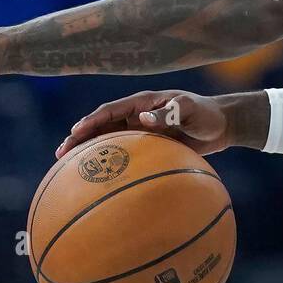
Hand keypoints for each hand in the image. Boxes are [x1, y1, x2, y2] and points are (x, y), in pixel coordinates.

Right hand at [55, 90, 235, 158]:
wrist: (221, 125)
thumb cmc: (206, 114)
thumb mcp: (190, 110)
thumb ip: (169, 113)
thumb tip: (143, 118)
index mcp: (142, 102)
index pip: (110, 110)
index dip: (91, 121)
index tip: (75, 132)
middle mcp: (136, 115)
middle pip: (101, 126)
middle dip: (79, 137)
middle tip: (61, 154)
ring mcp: (139, 131)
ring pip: (107, 140)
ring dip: (88, 151)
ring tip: (66, 166)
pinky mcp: (147, 146)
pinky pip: (124, 154)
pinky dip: (109, 163)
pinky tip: (99, 180)